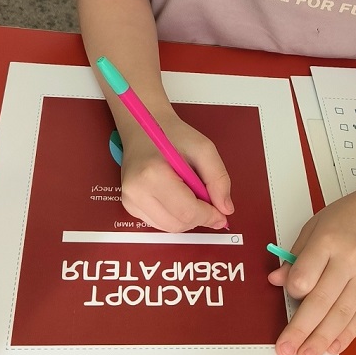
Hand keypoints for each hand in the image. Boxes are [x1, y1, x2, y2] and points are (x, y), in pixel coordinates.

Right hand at [118, 115, 232, 231]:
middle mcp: (137, 192)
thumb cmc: (171, 134)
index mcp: (153, 175)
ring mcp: (130, 201)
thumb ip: (218, 179)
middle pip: (178, 224)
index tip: (222, 213)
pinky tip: (178, 197)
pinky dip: (175, 216)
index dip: (209, 216)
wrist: (144, 127)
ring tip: (191, 193)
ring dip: (188, 218)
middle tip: (209, 200)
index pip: (187, 212)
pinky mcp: (130, 206)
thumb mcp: (204, 148)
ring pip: (170, 227)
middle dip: (199, 217)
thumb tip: (225, 208)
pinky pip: (160, 223)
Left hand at [267, 186, 355, 354]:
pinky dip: (347, 334)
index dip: (294, 290)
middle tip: (286, 350)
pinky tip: (333, 348)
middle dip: (301, 329)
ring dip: (322, 339)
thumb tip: (277, 280)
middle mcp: (349, 260)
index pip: (306, 273)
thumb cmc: (348, 217)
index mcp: (328, 241)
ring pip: (342, 313)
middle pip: (322, 300)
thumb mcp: (316, 226)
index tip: (289, 295)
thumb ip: (296, 256)